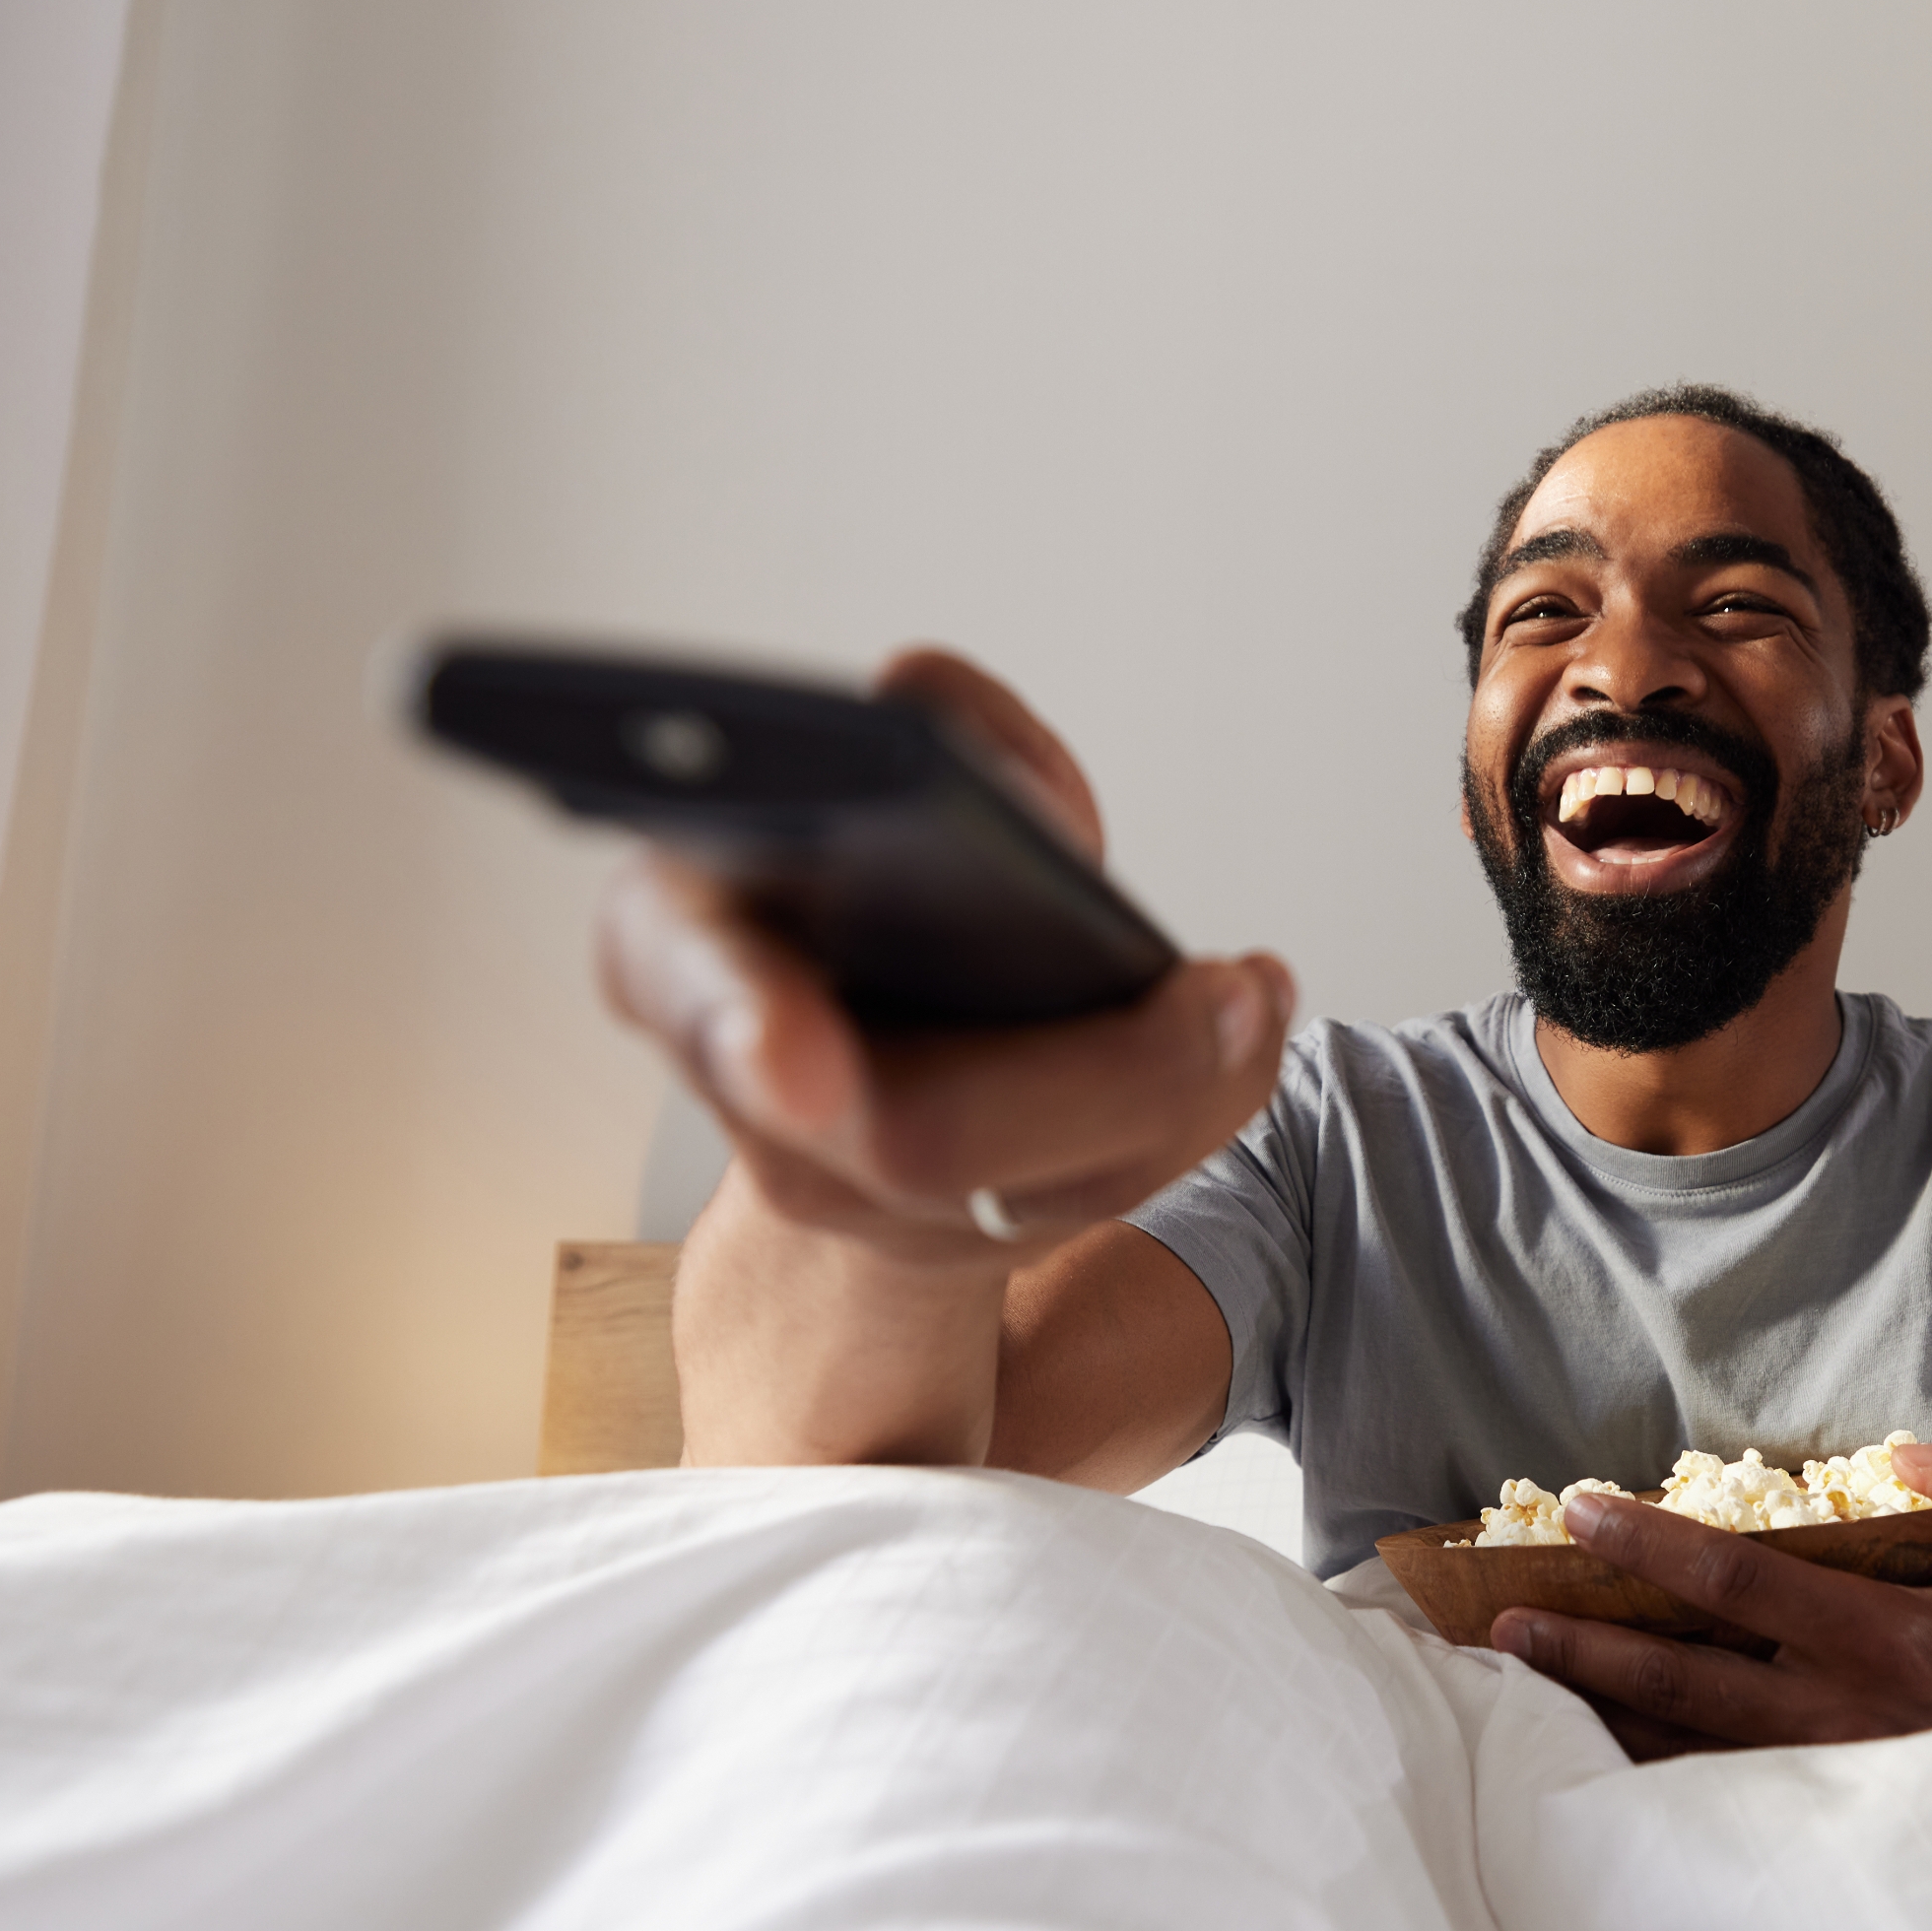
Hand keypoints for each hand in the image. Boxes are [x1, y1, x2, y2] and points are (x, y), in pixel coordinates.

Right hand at [595, 647, 1295, 1267]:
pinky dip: (1190, 1110)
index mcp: (675, 950)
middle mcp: (750, 1096)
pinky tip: (1248, 1025)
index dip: (751, 1027)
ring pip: (1028, 1195)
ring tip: (1257, 995)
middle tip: (1217, 994)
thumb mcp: (868, 778)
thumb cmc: (843, 886)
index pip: (693, 990)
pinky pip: (1089, 1205)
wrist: (825, 1042)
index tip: (806, 1068)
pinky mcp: (950, 1239)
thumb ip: (918, 727)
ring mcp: (849, 1190)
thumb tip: (922, 691)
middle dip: (1096, 1075)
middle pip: (918, 1139)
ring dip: (1176, 1092)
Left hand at [1486, 1430, 1931, 1757]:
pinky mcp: (1810, 1824)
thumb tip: (1906, 1453)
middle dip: (1585, 1647)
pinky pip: (1703, 1794)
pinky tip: (1580, 1747)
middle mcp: (1837, 1718)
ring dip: (1593, 1711)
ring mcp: (1818, 1781)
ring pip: (1679, 1747)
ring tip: (1514, 1681)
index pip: (1741, 1585)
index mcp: (1888, 1643)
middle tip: (1501, 1622)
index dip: (1654, 1548)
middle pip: (1681, 1678)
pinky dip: (1636, 1769)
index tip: (1584, 1514)